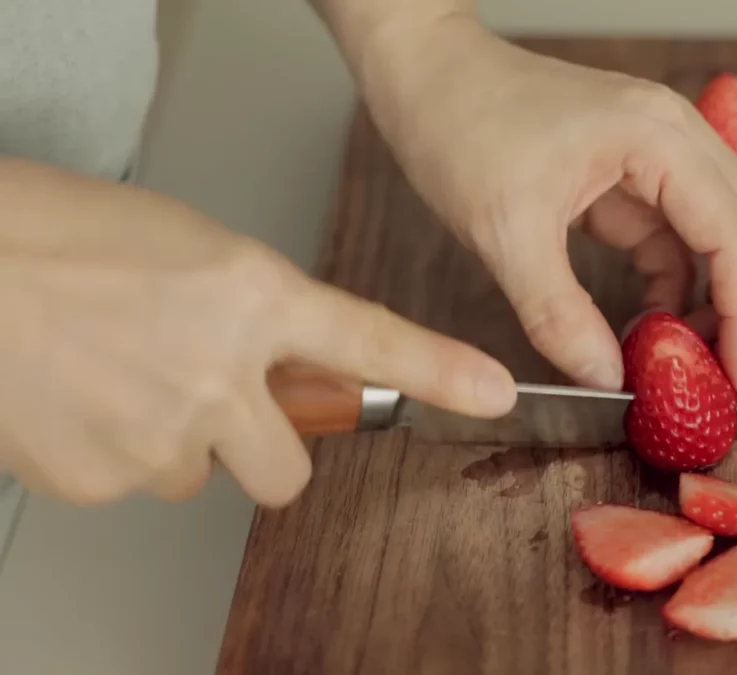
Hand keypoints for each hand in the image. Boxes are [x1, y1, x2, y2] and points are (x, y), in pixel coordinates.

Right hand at [0, 160, 515, 505]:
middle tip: (217, 408)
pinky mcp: (99, 478)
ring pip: (197, 476)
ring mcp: (159, 435)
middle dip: (261, 452)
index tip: (493, 392)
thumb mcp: (188, 247)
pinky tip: (80, 396)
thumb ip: (252, 308)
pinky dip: (111, 451)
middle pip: (286, 474)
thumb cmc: (57, 234)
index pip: (371, 340)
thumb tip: (275, 358)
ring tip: (119, 376)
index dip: (441, 372)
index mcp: (250, 296)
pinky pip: (131, 483)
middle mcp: (218, 375)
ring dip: (175, 443)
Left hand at [350, 16, 736, 397]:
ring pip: (728, 236)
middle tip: (734, 378)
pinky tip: (653, 327)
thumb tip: (606, 378)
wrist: (427, 73)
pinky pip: (678, 241)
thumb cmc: (460, 124)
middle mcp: (677, 138)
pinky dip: (677, 288)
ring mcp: (660, 156)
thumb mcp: (504, 230)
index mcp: (659, 138)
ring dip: (722, 300)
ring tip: (692, 362)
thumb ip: (558, 313)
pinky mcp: (634, 177)